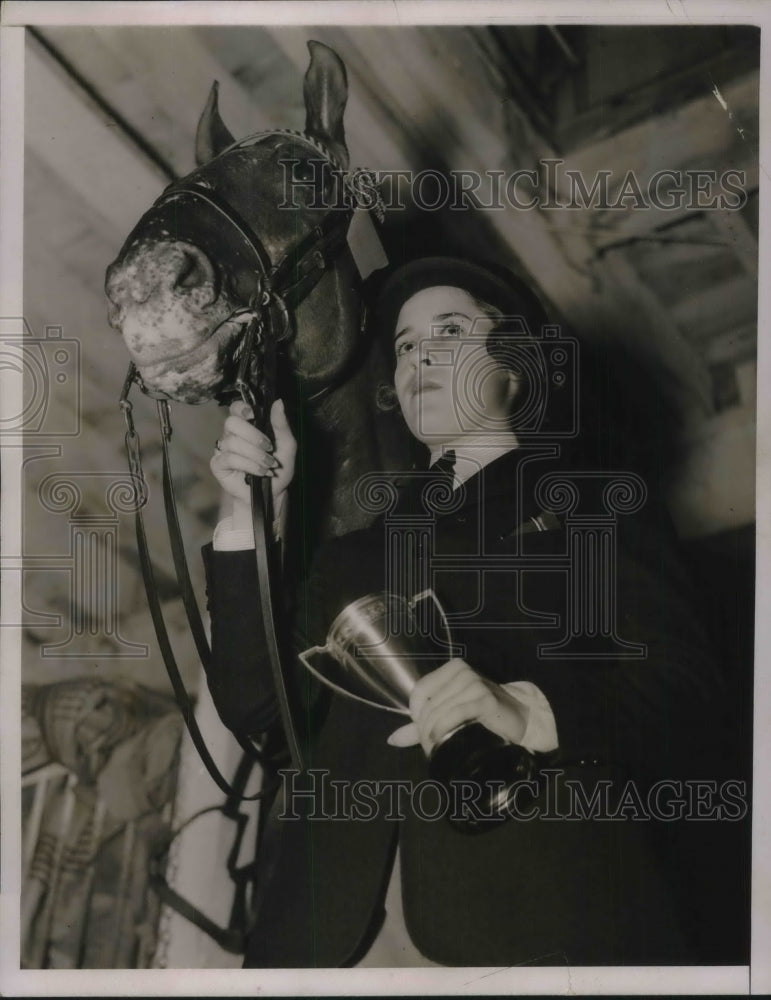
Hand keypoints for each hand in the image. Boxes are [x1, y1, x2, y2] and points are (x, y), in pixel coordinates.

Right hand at [210, 399, 295, 510]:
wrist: (273, 493)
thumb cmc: (278, 468)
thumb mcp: (287, 445)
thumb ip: (281, 424)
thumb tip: (278, 402)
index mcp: (247, 426)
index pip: (236, 408)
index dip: (241, 408)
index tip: (253, 415)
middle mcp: (232, 435)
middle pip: (231, 422)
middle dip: (253, 435)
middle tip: (268, 447)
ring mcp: (223, 450)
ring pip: (233, 442)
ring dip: (255, 455)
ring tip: (268, 465)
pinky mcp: (218, 465)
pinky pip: (230, 458)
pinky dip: (248, 465)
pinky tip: (259, 472)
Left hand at [387, 658, 527, 755]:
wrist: (519, 719)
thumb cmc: (482, 716)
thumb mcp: (450, 714)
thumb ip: (421, 726)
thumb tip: (392, 740)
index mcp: (453, 669)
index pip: (421, 690)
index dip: (416, 713)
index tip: (421, 730)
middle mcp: (463, 672)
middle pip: (430, 704)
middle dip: (424, 730)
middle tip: (429, 747)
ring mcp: (476, 684)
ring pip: (440, 711)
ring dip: (433, 734)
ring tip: (436, 749)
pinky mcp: (487, 699)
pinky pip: (455, 714)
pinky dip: (444, 729)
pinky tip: (441, 740)